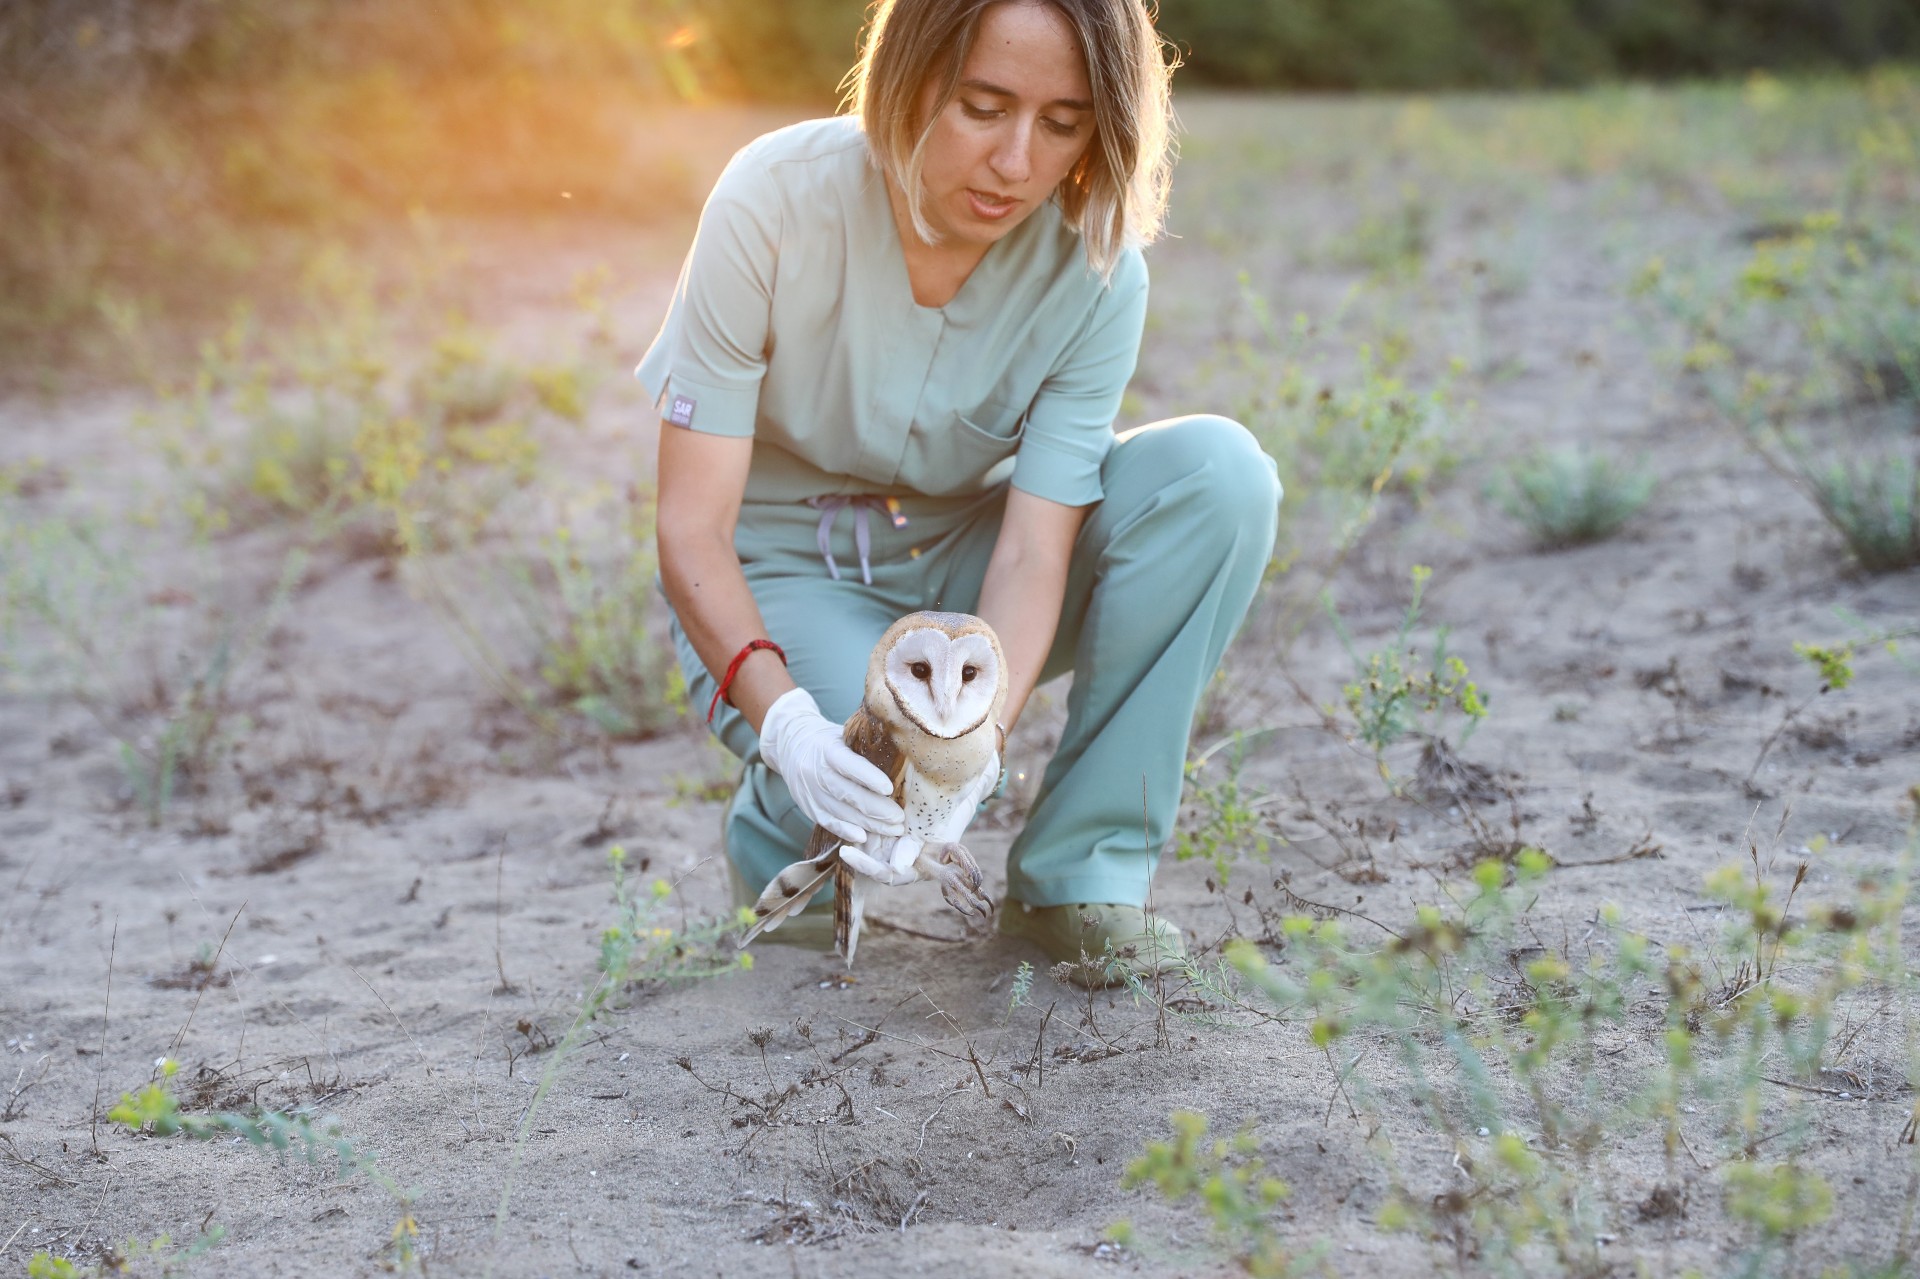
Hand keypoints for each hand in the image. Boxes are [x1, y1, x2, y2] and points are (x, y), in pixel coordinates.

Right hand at [758, 688, 905, 844]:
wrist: (790, 745)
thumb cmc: (827, 739)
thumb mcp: (842, 734)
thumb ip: (865, 745)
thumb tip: (903, 752)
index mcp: (827, 750)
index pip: (848, 764)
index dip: (868, 777)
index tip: (889, 788)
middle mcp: (816, 772)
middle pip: (847, 794)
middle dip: (876, 808)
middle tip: (900, 818)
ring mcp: (811, 793)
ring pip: (841, 812)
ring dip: (869, 824)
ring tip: (893, 829)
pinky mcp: (809, 807)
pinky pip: (829, 822)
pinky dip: (846, 831)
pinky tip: (864, 837)